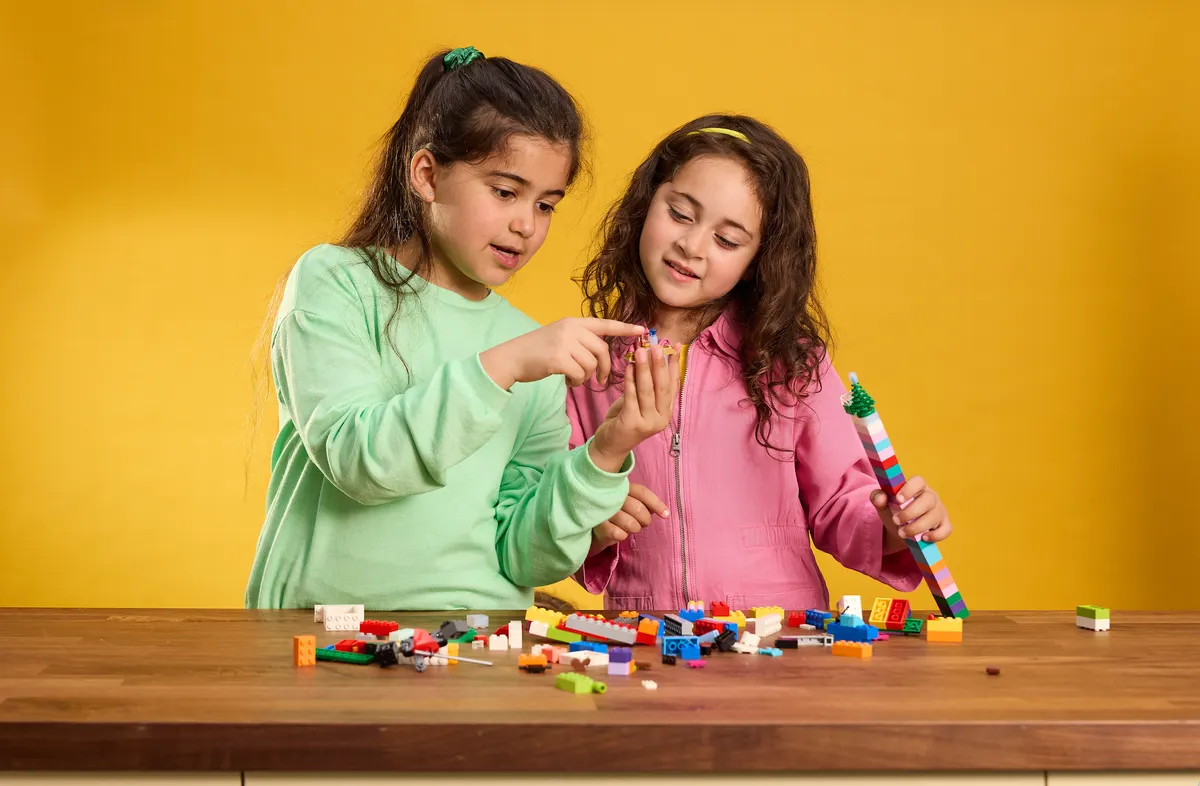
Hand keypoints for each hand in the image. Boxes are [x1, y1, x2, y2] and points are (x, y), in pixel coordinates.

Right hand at [479, 318, 644, 389]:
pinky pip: (580, 374)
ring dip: (586, 376)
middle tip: (601, 379)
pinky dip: (577, 382)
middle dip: (604, 367)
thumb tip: (601, 352)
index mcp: (574, 322)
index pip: (604, 324)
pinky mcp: (558, 358)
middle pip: (602, 350)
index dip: (624, 328)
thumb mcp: (560, 336)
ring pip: (591, 364)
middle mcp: (571, 329)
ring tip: (575, 378)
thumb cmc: (537, 351)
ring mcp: (564, 342)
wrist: (512, 358)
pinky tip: (568, 381)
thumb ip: (579, 339)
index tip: (643, 330)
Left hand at [589, 343, 678, 471]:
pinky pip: (631, 396)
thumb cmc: (626, 419)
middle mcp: (661, 418)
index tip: (676, 346)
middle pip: (663, 387)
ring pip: (648, 391)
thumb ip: (648, 385)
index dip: (675, 365)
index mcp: (666, 412)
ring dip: (644, 369)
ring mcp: (648, 422)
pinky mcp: (632, 423)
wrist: (611, 445)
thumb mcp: (640, 402)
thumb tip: (651, 357)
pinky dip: (630, 380)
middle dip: (660, 364)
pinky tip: (628, 367)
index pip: (674, 385)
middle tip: (657, 346)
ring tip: (641, 351)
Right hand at [589, 483, 668, 555]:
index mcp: (620, 486)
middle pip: (639, 509)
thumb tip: (664, 511)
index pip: (642, 492)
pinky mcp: (596, 524)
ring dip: (633, 529)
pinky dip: (621, 536)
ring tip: (626, 528)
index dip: (656, 503)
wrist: (585, 524)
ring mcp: (602, 509)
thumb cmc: (611, 512)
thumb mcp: (626, 504)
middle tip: (641, 523)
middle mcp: (610, 495)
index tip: (666, 515)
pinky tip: (616, 532)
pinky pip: (619, 534)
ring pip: (631, 524)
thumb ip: (642, 503)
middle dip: (645, 520)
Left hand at [870, 476, 951, 546]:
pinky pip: (945, 530)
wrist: (900, 529)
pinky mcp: (944, 525)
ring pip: (934, 517)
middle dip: (910, 513)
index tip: (898, 500)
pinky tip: (923, 538)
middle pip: (928, 500)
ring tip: (902, 533)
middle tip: (896, 521)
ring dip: (917, 527)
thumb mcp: (883, 504)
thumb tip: (880, 497)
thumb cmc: (894, 511)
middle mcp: (931, 497)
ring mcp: (939, 511)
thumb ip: (878, 498)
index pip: (918, 481)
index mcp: (917, 487)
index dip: (909, 489)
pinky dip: (935, 535)